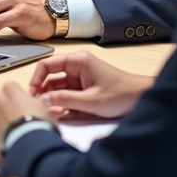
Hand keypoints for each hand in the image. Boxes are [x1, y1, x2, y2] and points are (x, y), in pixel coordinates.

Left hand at [0, 81, 52, 156]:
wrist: (28, 145)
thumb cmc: (38, 122)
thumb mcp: (42, 107)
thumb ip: (31, 101)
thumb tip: (28, 104)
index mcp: (9, 88)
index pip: (11, 88)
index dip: (18, 99)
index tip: (24, 109)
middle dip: (3, 106)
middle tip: (14, 120)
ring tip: (7, 132)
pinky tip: (1, 139)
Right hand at [28, 51, 152, 118]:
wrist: (143, 99)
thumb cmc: (122, 94)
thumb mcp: (90, 100)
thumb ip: (64, 100)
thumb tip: (42, 101)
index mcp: (77, 61)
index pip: (46, 66)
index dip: (36, 80)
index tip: (32, 95)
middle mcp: (77, 66)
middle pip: (51, 78)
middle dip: (45, 94)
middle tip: (40, 108)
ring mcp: (81, 77)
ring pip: (58, 89)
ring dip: (55, 101)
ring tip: (53, 115)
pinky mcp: (85, 88)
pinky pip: (68, 95)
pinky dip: (64, 104)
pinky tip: (63, 114)